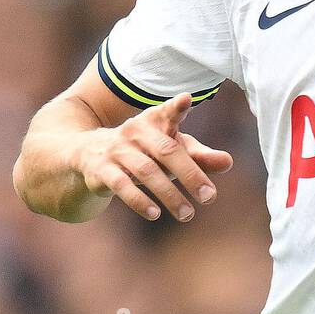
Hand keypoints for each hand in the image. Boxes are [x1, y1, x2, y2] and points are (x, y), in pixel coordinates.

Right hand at [77, 92, 232, 220]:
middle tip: (210, 197)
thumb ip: (199, 156)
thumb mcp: (170, 151)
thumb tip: (228, 162)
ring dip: (169, 194)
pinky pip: (121, 185)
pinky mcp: (101, 170)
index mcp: (154, 122)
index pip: (167, 112)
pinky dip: (139, 200)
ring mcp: (116, 150)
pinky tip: (155, 214)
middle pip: (167, 151)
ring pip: (146, 171)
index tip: (185, 99)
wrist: (86, 153)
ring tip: (188, 214)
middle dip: (190, 174)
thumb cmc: (143, 151)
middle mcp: (135, 132)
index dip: (176, 107)